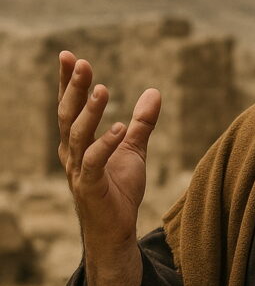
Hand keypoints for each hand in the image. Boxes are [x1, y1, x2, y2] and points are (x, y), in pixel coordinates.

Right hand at [57, 51, 160, 249]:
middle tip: (82, 63)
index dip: (68, 82)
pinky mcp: (90, 187)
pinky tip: (120, 128)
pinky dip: (106, 144)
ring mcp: (78, 170)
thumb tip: (155, 91)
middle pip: (68, 115)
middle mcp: (72, 153)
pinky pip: (94, 162)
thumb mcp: (135, 149)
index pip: (69, 106)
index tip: (69, 56)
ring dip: (89, 112)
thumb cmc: (119, 189)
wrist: (116, 229)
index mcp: (78, 142)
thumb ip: (143, 122)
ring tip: (102, 90)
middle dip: (73, 89)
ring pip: (78, 136)